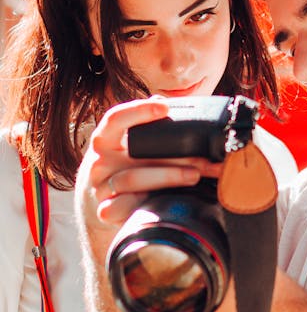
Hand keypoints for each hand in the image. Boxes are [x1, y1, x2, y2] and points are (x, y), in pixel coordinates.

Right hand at [74, 97, 221, 254]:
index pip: (115, 118)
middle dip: (174, 153)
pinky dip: (150, 203)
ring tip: (196, 175)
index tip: (165, 108)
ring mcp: (101, 187)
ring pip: (133, 179)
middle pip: (134, 151)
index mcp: (105, 140)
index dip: (138, 111)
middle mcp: (99, 161)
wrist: (106, 205)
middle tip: (204, 156)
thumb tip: (162, 101)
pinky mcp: (107, 210)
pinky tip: (169, 201)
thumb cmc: (126, 168)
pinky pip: (126, 206)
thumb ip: (147, 125)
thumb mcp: (131, 146)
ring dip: (169, 176)